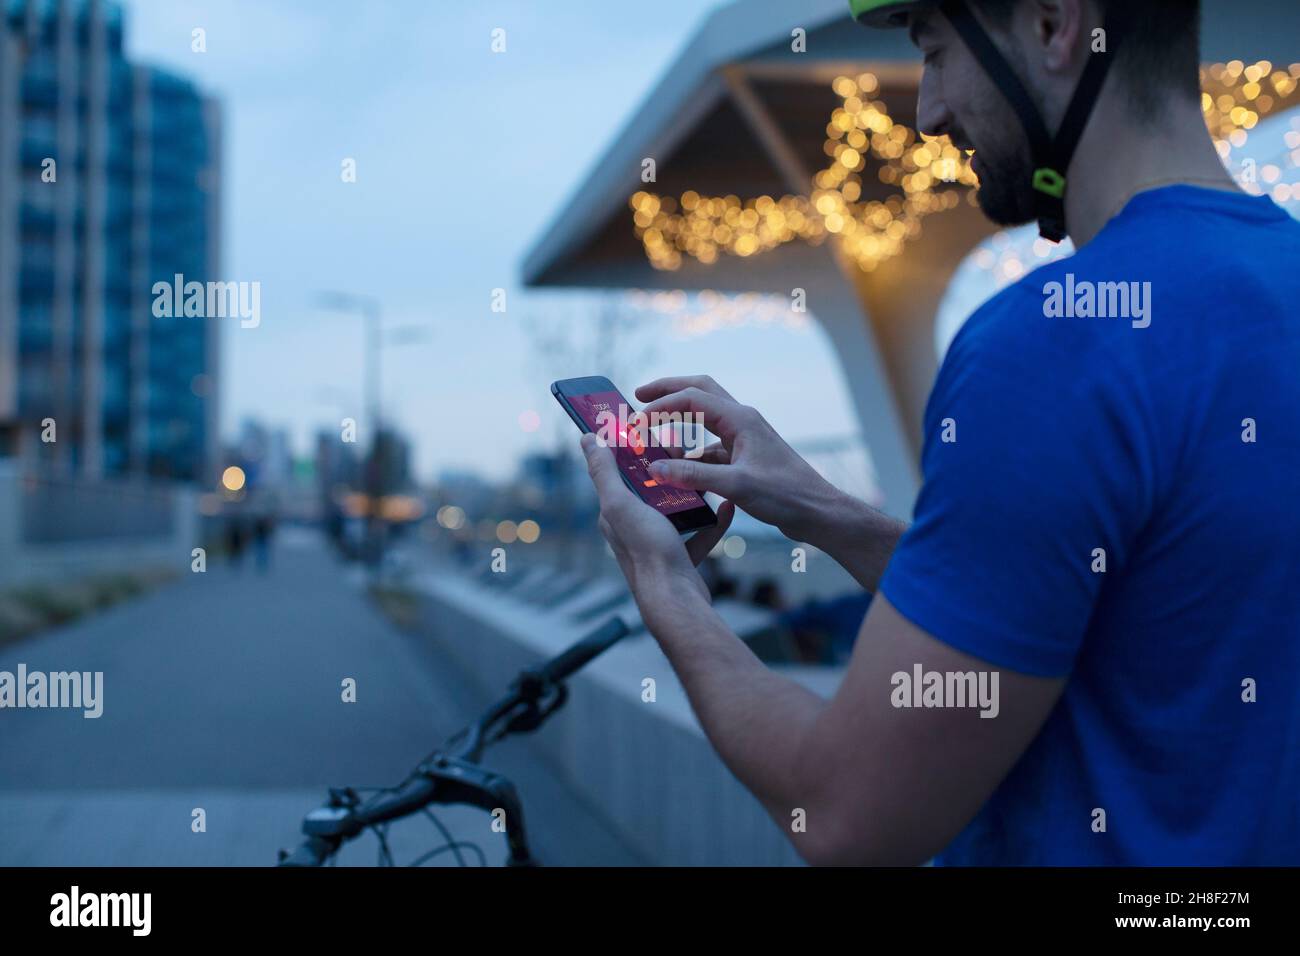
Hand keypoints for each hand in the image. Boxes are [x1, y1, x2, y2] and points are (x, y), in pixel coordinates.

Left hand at [581, 432, 734, 602]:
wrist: (675, 598)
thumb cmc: (647, 550)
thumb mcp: (620, 504)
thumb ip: (603, 472)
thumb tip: (586, 439)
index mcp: (615, 514)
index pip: (619, 474)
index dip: (631, 452)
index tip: (649, 433)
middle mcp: (633, 528)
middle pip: (650, 490)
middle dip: (667, 471)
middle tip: (684, 451)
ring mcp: (658, 544)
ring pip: (677, 511)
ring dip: (693, 493)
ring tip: (707, 473)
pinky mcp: (681, 558)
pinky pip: (700, 534)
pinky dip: (714, 521)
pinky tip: (728, 507)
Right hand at [636, 376, 836, 541]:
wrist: (816, 511)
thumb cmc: (785, 495)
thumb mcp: (736, 486)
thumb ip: (694, 476)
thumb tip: (655, 468)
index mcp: (740, 419)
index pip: (691, 399)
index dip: (660, 406)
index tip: (636, 422)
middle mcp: (742, 421)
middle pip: (699, 392)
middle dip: (668, 392)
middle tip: (638, 397)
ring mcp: (744, 438)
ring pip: (704, 418)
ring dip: (678, 422)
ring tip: (652, 434)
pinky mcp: (745, 457)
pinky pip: (711, 446)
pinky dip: (691, 452)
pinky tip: (678, 470)